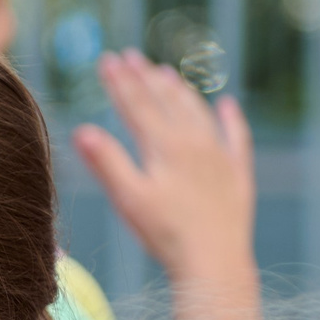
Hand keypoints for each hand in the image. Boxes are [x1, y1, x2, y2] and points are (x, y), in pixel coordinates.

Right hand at [73, 51, 262, 319]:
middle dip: (145, 77)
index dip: (120, 82)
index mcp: (165, 147)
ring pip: (198, 112)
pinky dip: (231, 119)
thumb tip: (81, 130)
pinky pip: (236, 137)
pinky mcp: (238, 175)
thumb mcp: (129, 200)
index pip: (137, 105)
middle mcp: (194, 144)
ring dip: (180, 90)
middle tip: (130, 56)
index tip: (107, 59)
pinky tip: (227, 105)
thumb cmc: (166, 235)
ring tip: (166, 73)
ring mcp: (219, 157)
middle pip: (166, 102)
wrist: (214, 263)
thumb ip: (107, 163)